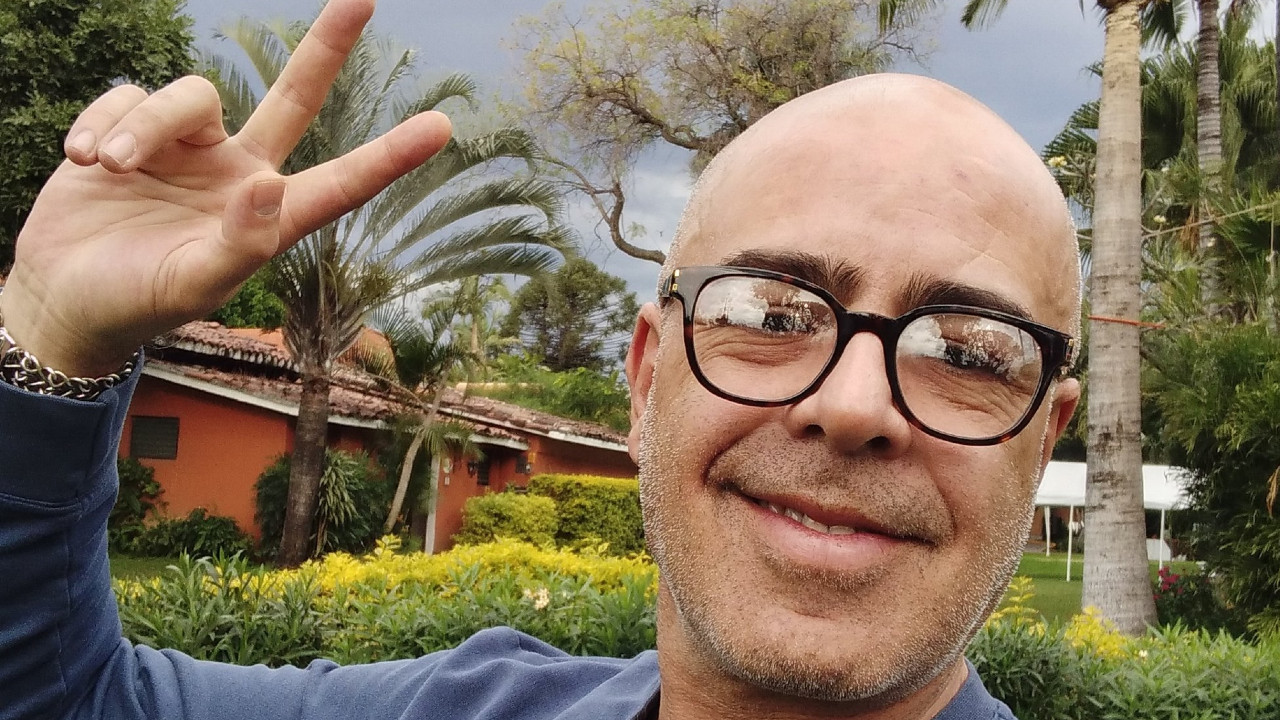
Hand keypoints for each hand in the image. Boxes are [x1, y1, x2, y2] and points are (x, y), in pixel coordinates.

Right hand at [0, 0, 451, 376]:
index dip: (390, 155)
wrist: (62, 295)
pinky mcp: (132, 127)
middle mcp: (238, 172)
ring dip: (144, 126)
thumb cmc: (136, 303)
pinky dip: (103, 124)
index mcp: (268, 217)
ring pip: (189, 94)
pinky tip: (82, 162)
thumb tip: (270, 183)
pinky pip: (128, 96)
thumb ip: (239, 243)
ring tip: (107, 167)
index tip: (441, 127)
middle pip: (294, 96)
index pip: (340, 182)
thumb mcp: (192, 286)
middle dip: (327, 47)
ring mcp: (188, 147)